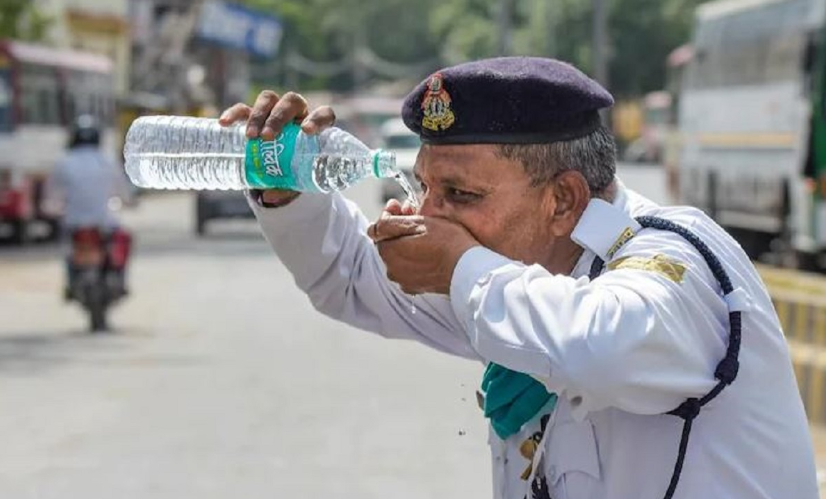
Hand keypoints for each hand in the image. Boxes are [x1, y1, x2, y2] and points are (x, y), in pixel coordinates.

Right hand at [217, 90, 335, 203]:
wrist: (277, 166)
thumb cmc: (293, 171)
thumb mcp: (295, 181)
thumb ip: (286, 188)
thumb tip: (269, 196)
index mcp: (315, 127)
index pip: (324, 114)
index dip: (318, 118)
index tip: (306, 131)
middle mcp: (296, 114)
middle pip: (292, 102)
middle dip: (279, 117)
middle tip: (268, 137)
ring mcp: (274, 111)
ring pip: (269, 99)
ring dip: (259, 115)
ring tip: (251, 137)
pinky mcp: (254, 114)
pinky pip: (243, 108)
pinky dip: (234, 114)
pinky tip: (225, 123)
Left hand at [368, 200, 479, 294]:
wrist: (469, 269)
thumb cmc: (447, 242)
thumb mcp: (417, 223)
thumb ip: (388, 224)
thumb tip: (373, 228)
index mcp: (389, 253)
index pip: (380, 231)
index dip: (390, 215)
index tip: (400, 205)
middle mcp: (393, 270)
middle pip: (390, 243)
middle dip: (399, 226)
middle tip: (413, 212)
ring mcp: (405, 281)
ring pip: (400, 255)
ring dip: (407, 240)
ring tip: (424, 229)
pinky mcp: (418, 287)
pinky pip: (411, 267)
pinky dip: (416, 256)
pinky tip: (429, 248)